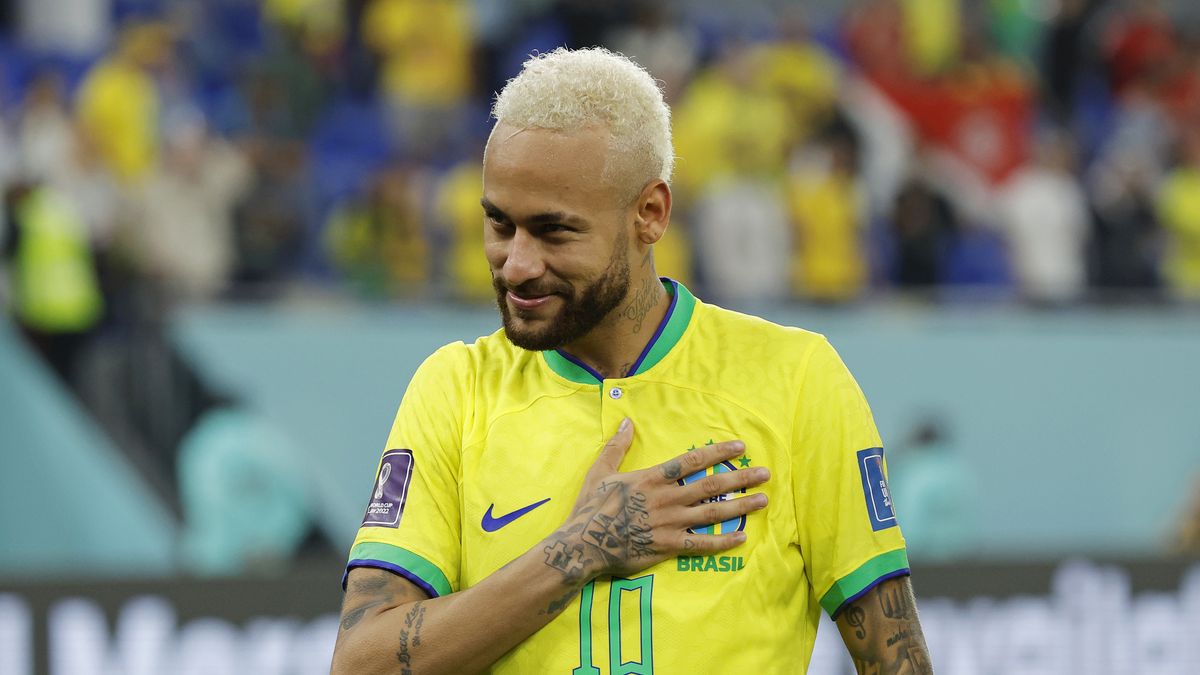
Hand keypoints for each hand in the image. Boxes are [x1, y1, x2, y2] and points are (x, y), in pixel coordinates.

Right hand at [542, 418, 769, 581]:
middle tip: (765, 473)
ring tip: (763, 500)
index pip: (692, 460)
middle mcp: (666, 498)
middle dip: (741, 477)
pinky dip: (722, 542)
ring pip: (712, 513)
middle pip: (711, 485)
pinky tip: (741, 538)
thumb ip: (617, 446)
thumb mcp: (600, 471)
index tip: (740, 447)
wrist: (583, 544)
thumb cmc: (590, 507)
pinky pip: (700, 545)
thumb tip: (627, 421)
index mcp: (652, 478)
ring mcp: (669, 523)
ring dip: (740, 506)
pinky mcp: (668, 547)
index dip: (719, 452)